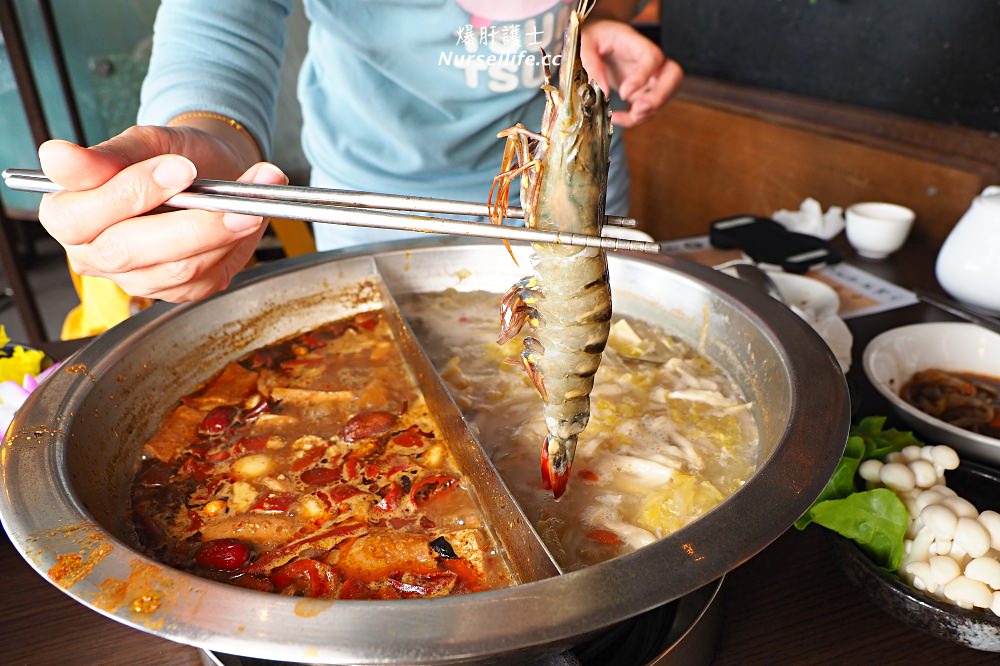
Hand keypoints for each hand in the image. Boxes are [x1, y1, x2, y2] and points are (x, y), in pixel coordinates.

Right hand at [37, 125, 286, 301]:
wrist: (216, 172)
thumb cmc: (175, 156)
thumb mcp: (145, 142)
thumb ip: (107, 155)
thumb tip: (56, 157)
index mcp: (68, 214)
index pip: (78, 216)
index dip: (129, 192)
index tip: (177, 167)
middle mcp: (95, 254)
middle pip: (126, 250)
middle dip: (183, 222)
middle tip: (224, 196)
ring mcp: (137, 278)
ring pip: (174, 268)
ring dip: (219, 234)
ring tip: (250, 204)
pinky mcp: (177, 291)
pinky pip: (203, 277)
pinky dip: (231, 246)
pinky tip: (246, 220)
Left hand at [580, 19, 683, 127]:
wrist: (599, 41)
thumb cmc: (595, 37)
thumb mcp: (585, 42)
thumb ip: (591, 64)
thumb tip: (602, 92)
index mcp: (636, 43)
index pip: (652, 58)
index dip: (643, 77)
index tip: (624, 93)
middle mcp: (650, 60)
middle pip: (673, 76)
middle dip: (660, 96)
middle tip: (638, 109)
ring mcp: (650, 78)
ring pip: (664, 96)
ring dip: (648, 112)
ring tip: (627, 117)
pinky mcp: (643, 92)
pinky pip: (647, 109)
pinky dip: (635, 119)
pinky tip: (616, 118)